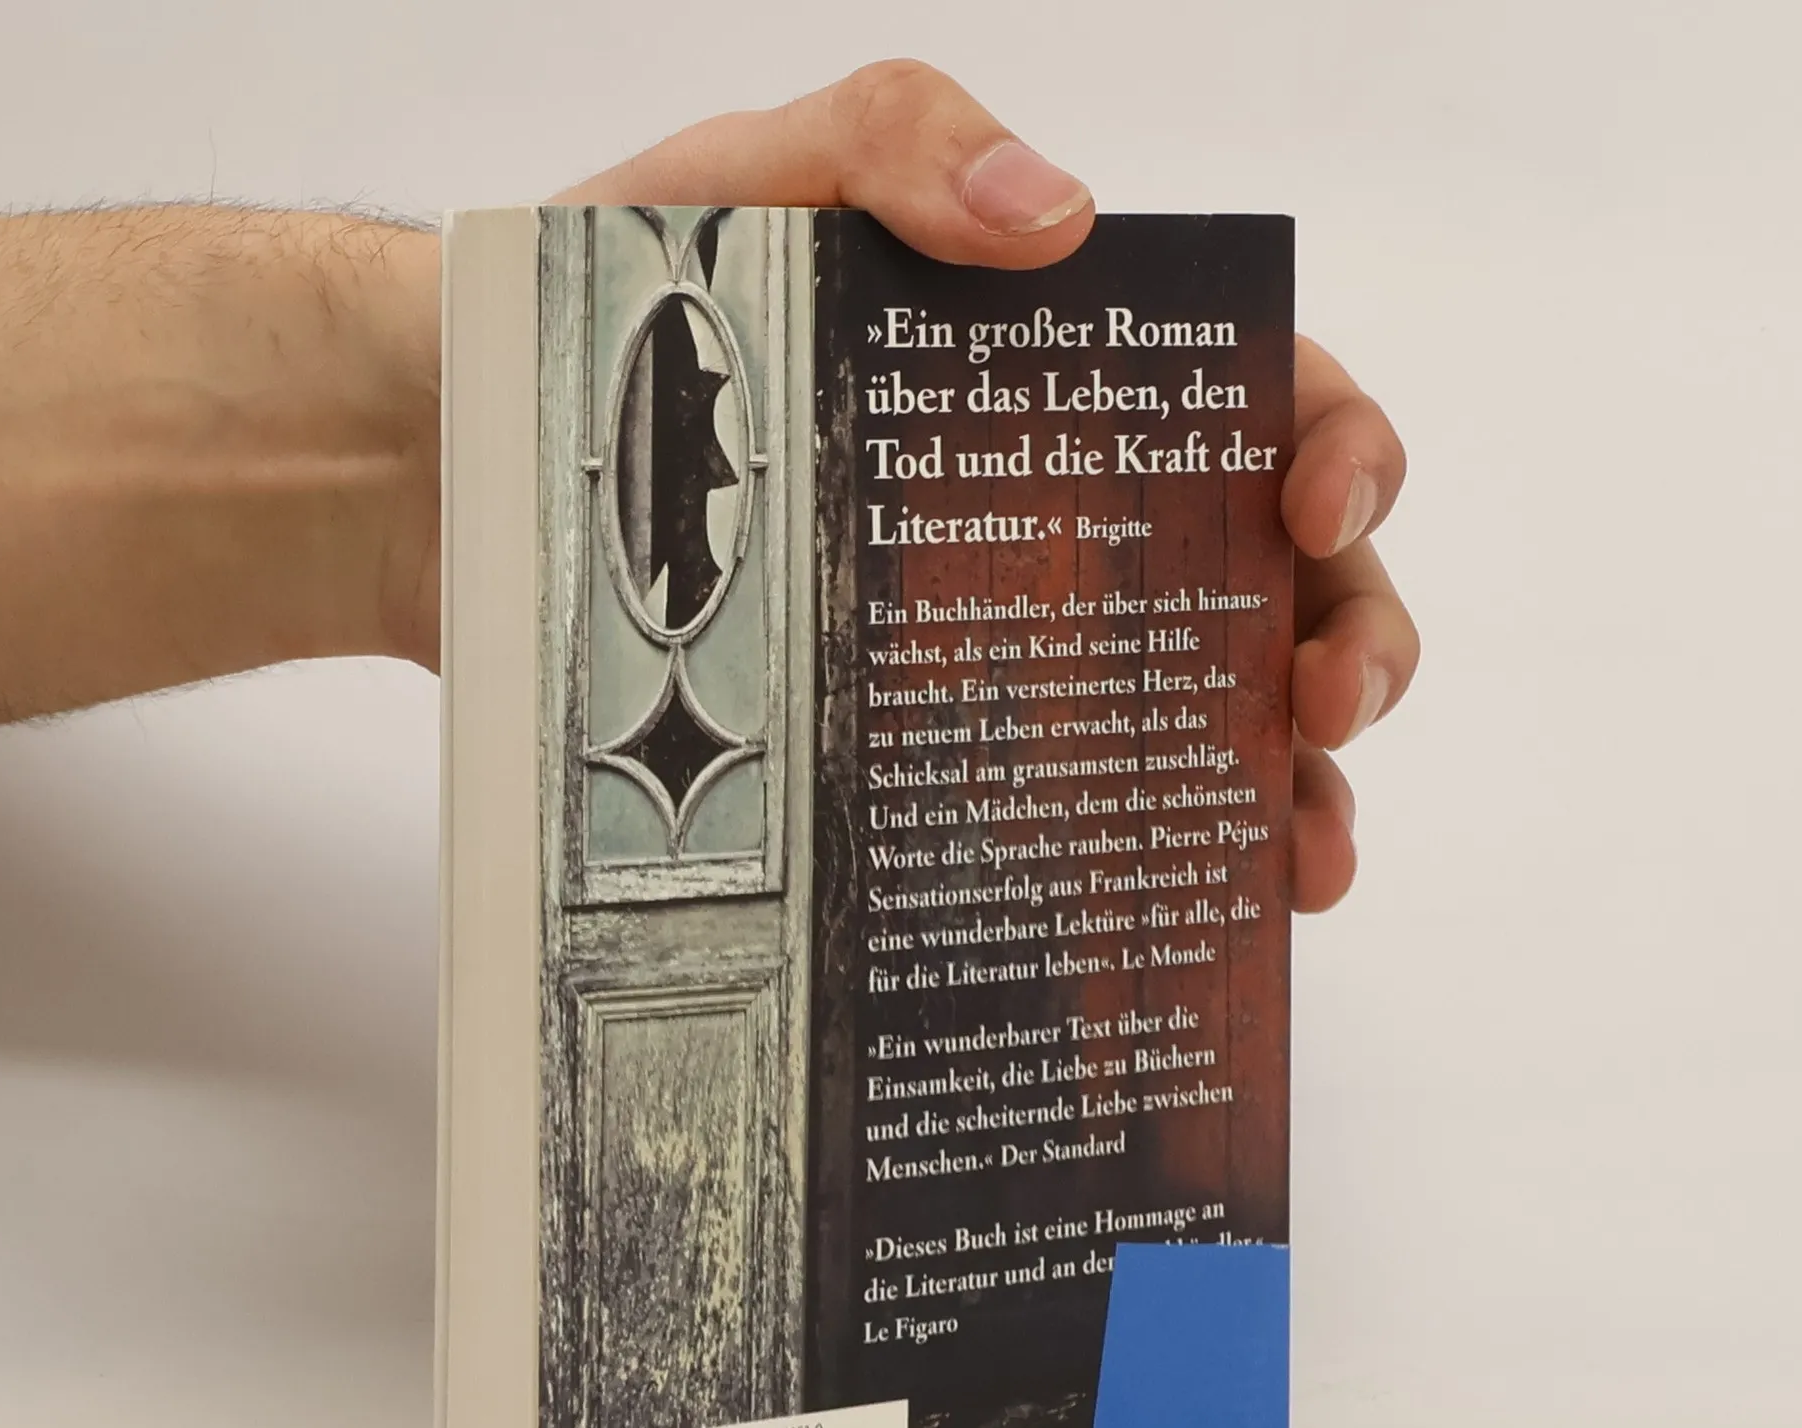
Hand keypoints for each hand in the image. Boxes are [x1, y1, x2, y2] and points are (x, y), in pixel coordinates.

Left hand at [559, 59, 1415, 912]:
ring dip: (1280, 790)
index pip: (1255, 397)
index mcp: (1052, 378)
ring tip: (1299, 864)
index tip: (1319, 511)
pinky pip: (1063, 807)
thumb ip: (894, 145)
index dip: (1336, 447)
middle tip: (1329, 711)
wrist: (456, 472)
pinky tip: (1159, 907)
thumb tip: (1063, 220)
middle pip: (1266, 580)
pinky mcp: (922, 746)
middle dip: (1345, 641)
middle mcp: (1053, 515)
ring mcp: (996, 642)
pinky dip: (1139, 858)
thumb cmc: (612, 321)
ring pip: (1195, 717)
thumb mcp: (746, 185)